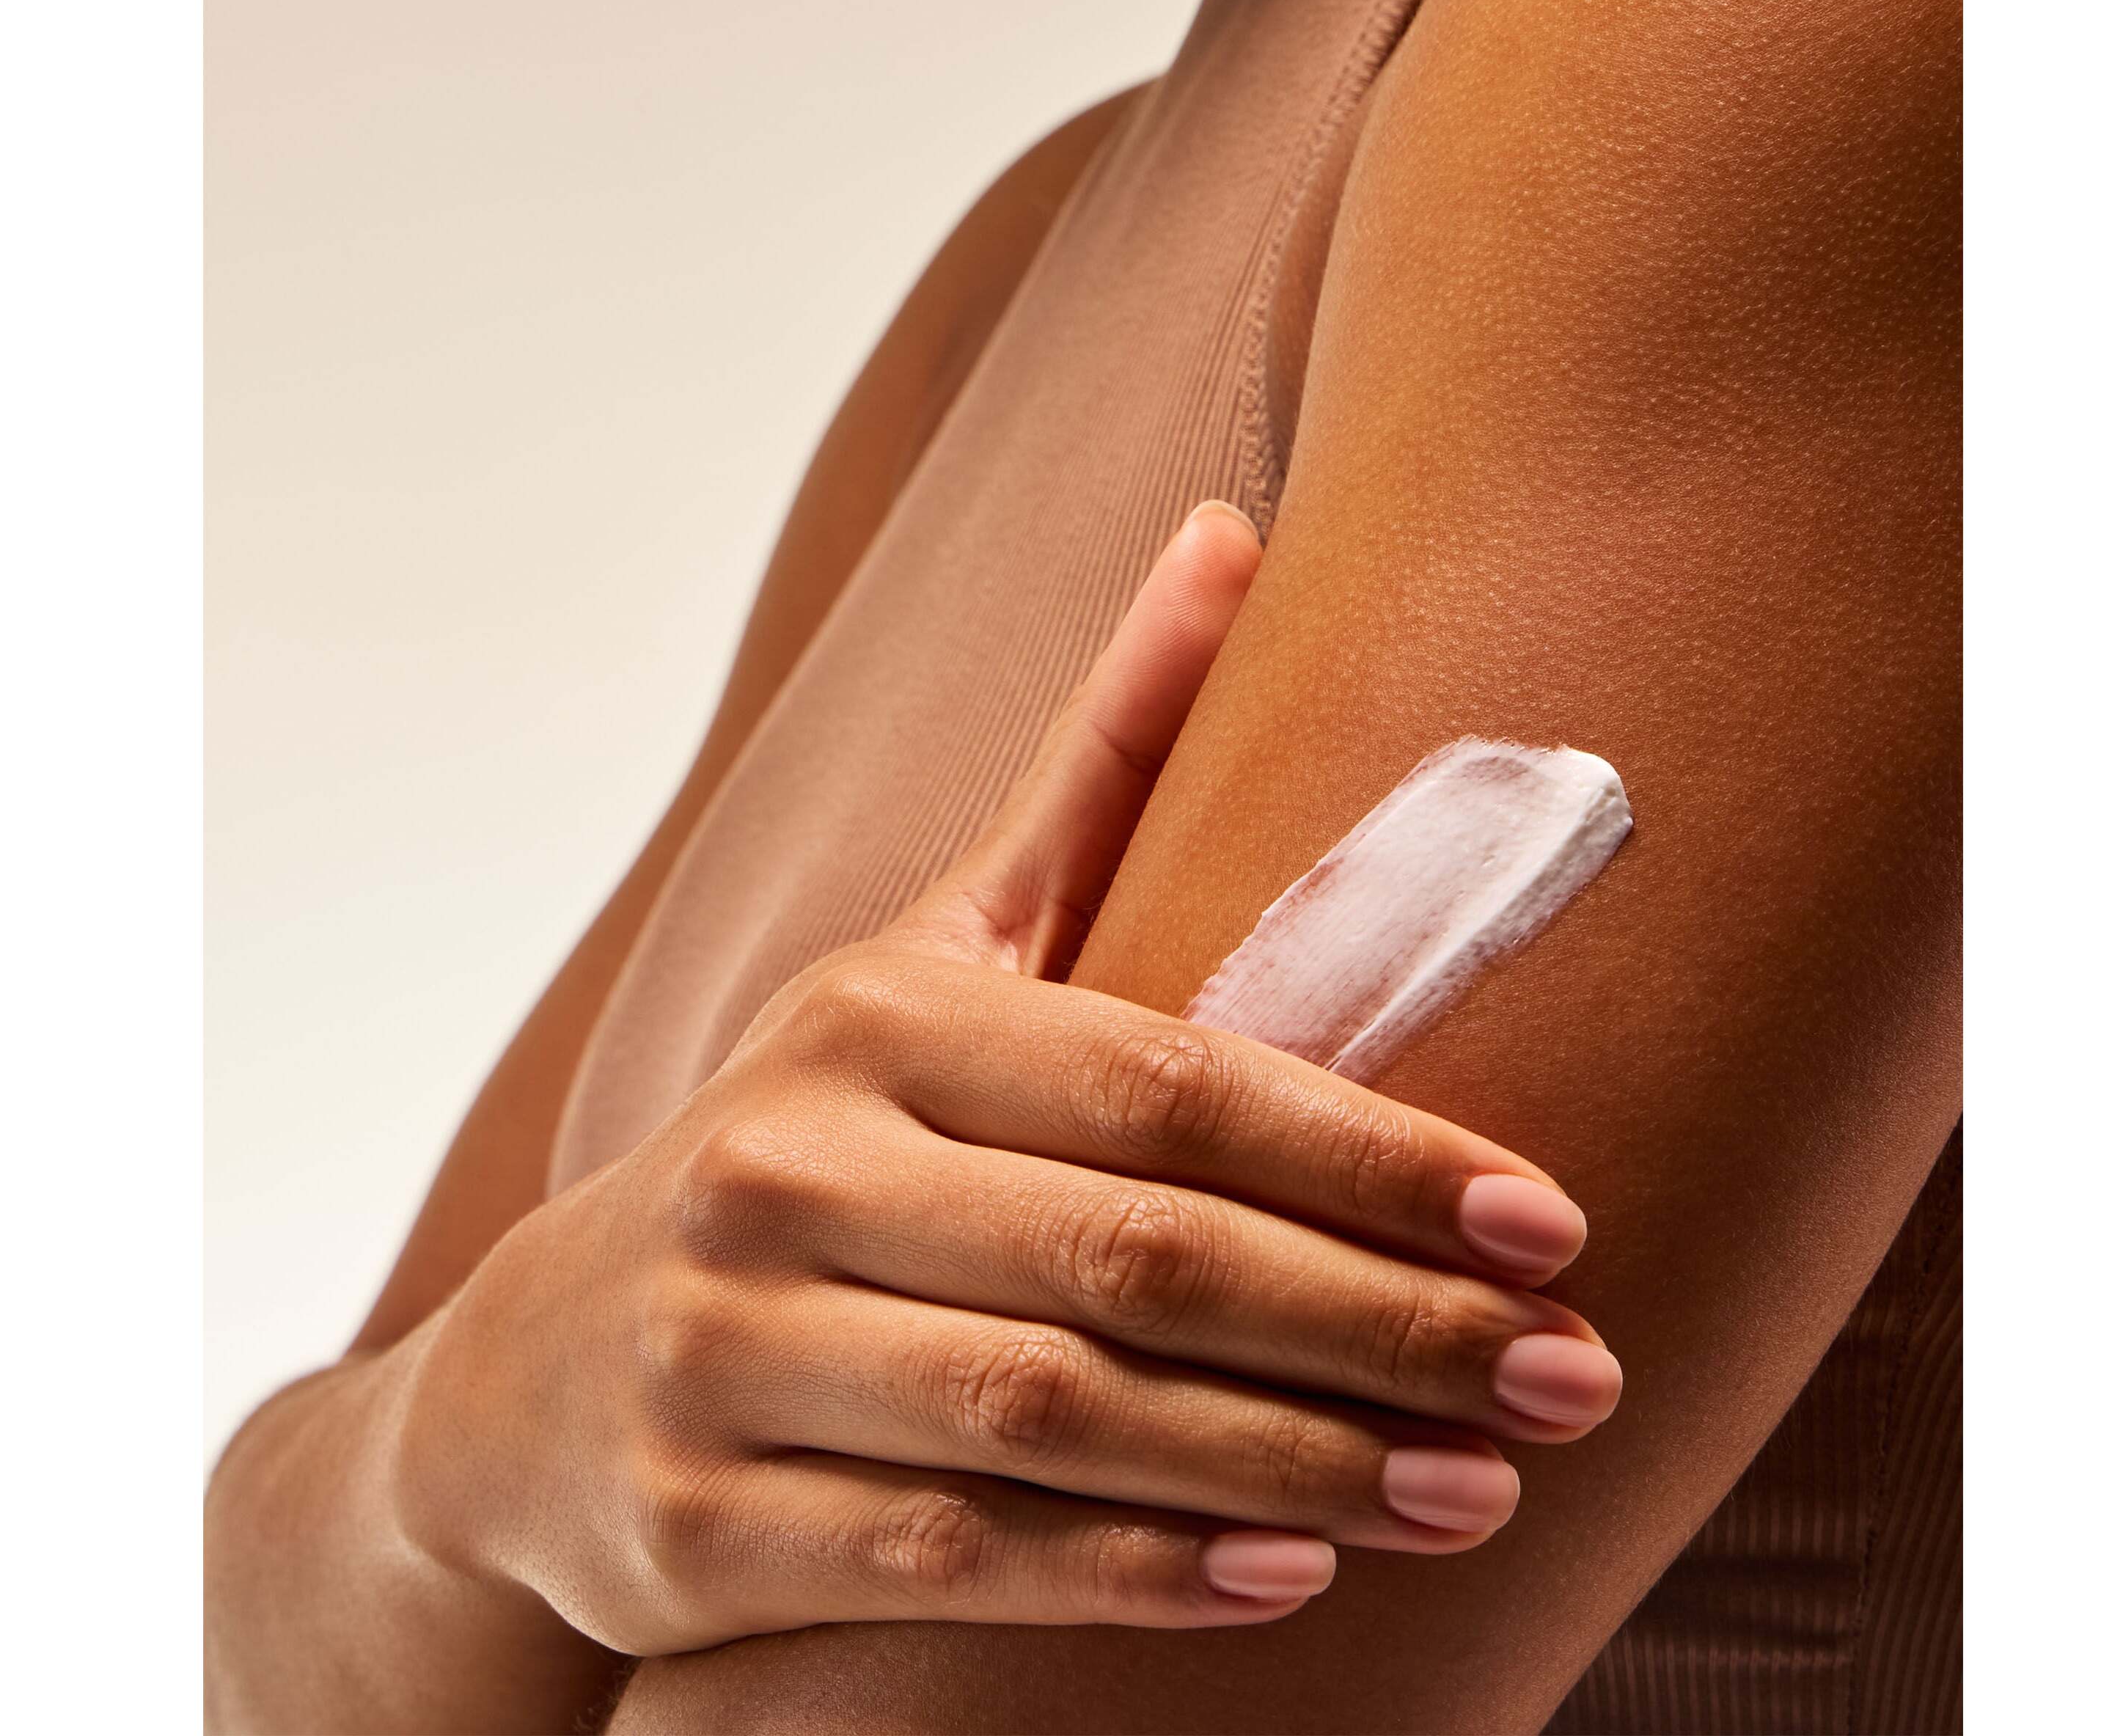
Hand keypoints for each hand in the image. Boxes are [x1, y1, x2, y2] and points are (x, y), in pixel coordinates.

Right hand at [393, 504, 1620, 1652]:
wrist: (537, 1368)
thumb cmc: (821, 1134)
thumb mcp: (941, 944)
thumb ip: (1100, 758)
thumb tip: (1235, 529)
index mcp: (878, 1020)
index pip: (1164, 1078)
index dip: (1367, 1154)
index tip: (1551, 1221)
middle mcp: (787, 1166)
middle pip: (1133, 1254)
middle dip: (1378, 1325)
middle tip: (1574, 1376)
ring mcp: (724, 1351)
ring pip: (1054, 1419)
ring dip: (1295, 1465)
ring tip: (1485, 1485)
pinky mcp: (694, 1525)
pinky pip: (947, 1558)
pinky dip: (1127, 1573)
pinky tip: (1292, 1582)